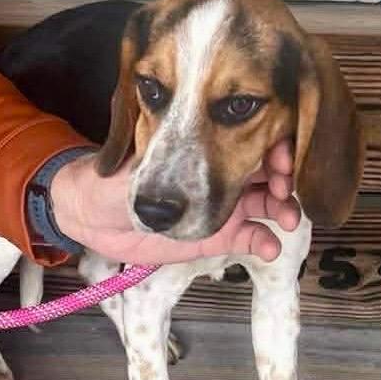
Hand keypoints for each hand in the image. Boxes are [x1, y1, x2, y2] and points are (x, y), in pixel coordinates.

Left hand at [50, 138, 299, 264]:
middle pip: (268, 169)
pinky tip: (271, 246)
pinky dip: (264, 241)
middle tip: (284, 187)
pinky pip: (250, 238)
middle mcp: (223, 167)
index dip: (275, 142)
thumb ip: (167, 150)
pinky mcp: (219, 236)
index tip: (282, 154)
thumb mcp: (137, 157)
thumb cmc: (110, 178)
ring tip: (287, 219)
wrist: (93, 219)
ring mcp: (223, 203)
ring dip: (283, 209)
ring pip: (267, 203)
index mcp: (209, 140)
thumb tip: (187, 141)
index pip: (253, 133)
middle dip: (284, 177)